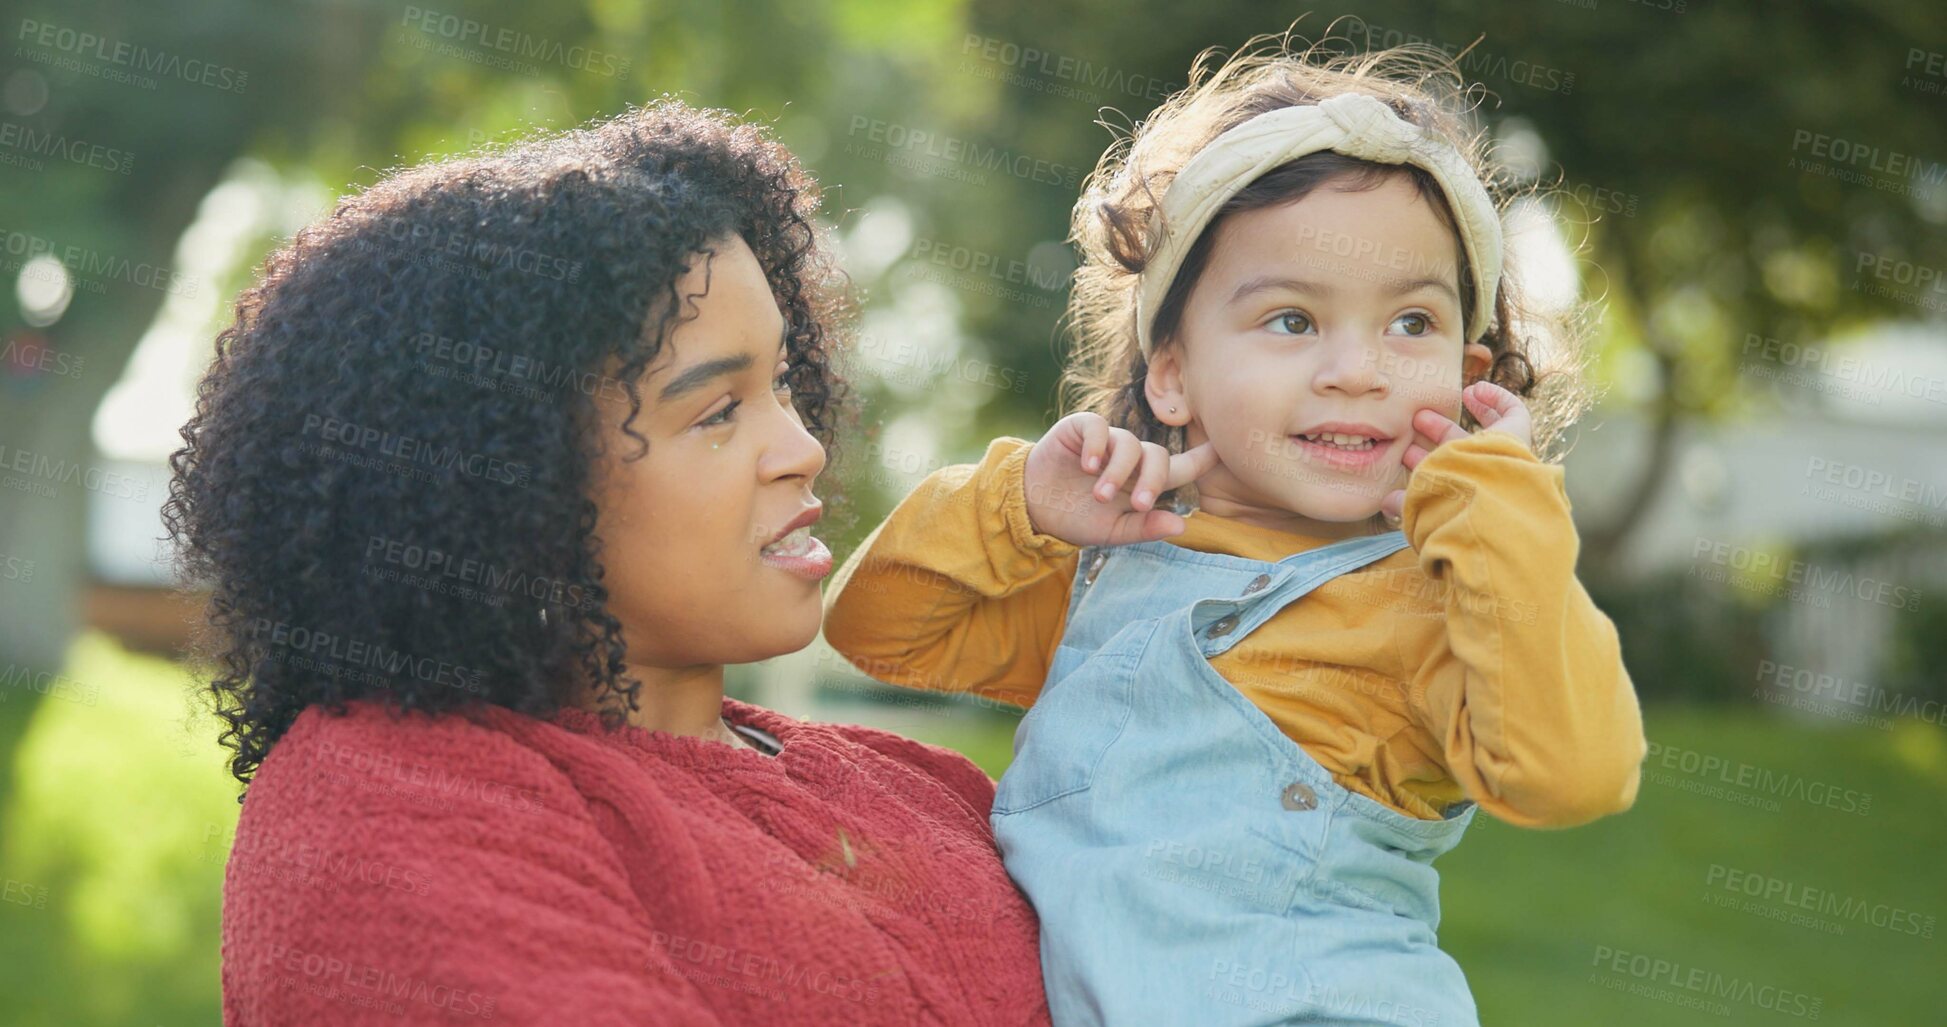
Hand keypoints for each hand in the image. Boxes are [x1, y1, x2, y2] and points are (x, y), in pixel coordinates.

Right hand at [1024, 412, 1221, 546]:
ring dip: (1119, 471)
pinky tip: (1088, 466)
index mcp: (1142, 482)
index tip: (1224, 450)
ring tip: (1101, 494)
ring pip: (1130, 444)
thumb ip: (1145, 527)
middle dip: (1152, 480)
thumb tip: (1182, 525)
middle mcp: (1129, 458)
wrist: (1031, 506)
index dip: (1203, 458)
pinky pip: (1100, 428)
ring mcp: (1107, 441)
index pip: (1181, 468)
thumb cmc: (1075, 518)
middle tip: (1138, 504)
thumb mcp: (1111, 531)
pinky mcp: (1082, 428)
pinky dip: (1098, 446)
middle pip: (1157, 457)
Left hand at [1380, 381, 1532, 522]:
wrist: (1487, 499)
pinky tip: (1475, 389)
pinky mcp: (1518, 434)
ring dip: (1464, 413)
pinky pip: (1514, 411)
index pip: (1446, 473)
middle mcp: (1485, 473)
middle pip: (1461, 448)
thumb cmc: (1453, 503)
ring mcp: (1502, 454)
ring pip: (1484, 430)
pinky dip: (1497, 397)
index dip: (1428, 459)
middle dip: (1438, 433)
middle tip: (1416, 420)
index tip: (1407, 449)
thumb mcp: (1423, 502)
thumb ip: (1406, 501)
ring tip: (1446, 400)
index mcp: (1464, 491)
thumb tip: (1385, 502)